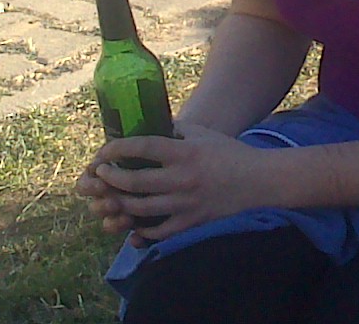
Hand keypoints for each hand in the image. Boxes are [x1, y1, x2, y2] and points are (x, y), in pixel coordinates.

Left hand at [75, 125, 271, 241]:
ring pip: (142, 209)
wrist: (257, 180)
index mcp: (184, 152)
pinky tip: (132, 223)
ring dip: (120, 203)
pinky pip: (159, 231)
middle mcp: (183, 179)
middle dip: (111, 179)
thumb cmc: (228, 152)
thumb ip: (173, 130)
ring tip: (111, 197)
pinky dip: (142, 230)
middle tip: (101, 174)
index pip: (142, 147)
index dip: (117, 149)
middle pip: (135, 182)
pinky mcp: (192, 222)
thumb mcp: (201, 133)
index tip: (104, 152)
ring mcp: (187, 203)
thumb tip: (145, 126)